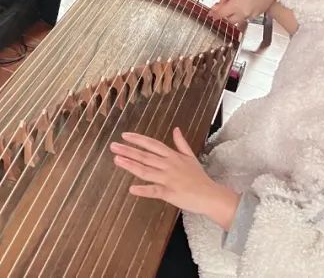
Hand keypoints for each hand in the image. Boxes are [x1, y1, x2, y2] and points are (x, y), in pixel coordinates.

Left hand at [111, 128, 240, 230]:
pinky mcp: (170, 193)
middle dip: (128, 150)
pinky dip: (143, 190)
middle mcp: (169, 165)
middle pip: (146, 156)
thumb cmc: (199, 177)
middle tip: (113, 146)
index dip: (138, 140)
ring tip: (117, 160)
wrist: (210, 195)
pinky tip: (132, 189)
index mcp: (173, 156)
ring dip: (131, 165)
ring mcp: (169, 179)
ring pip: (146, 171)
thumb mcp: (191, 157)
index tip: (125, 136)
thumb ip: (181, 143)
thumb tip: (176, 129)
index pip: (152, 144)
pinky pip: (154, 191)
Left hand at [212, 0, 275, 24]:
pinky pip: (247, 17)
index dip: (214, 14)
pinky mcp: (258, 13)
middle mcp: (243, 13)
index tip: (211, 14)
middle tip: (221, 9)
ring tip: (233, 6)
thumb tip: (221, 0)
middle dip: (224, 15)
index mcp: (235, 5)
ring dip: (234, 15)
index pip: (221, 14)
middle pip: (229, 20)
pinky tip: (243, 5)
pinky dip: (243, 13)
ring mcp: (252, 14)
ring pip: (239, 20)